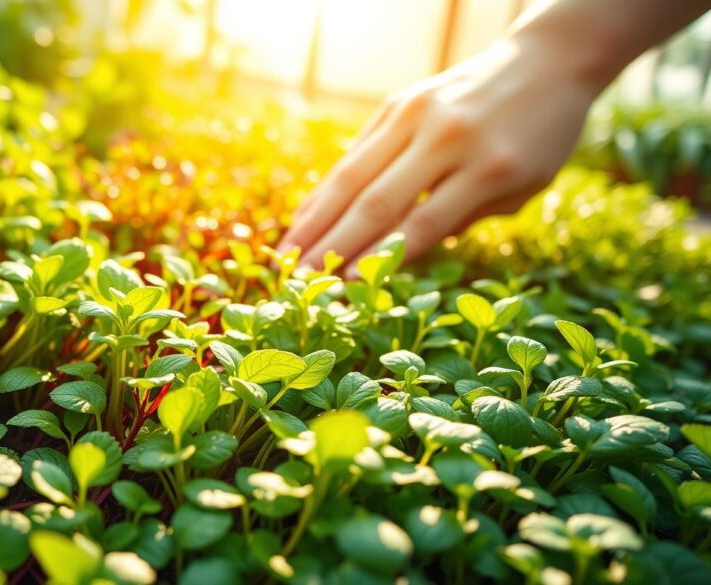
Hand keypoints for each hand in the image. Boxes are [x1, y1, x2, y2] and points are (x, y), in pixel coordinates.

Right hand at [277, 35, 600, 275]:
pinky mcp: (397, 103)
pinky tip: (304, 218)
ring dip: (314, 220)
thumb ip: (462, 218)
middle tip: (298, 284)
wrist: (547, 59)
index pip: (421, 225)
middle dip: (332, 249)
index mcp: (490, 167)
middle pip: (376, 202)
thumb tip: (396, 253)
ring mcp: (416, 114)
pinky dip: (327, 189)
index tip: (342, 291)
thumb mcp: (521, 188)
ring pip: (352, 175)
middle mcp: (447, 137)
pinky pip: (354, 153)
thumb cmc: (541, 136)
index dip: (378, 262)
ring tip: (286, 256)